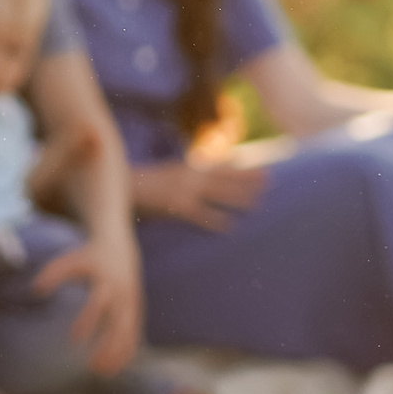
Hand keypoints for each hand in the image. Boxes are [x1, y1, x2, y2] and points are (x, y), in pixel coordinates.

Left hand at [34, 225, 141, 373]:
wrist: (120, 247)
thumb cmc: (89, 256)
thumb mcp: (70, 260)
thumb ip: (53, 273)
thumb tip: (34, 290)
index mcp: (106, 280)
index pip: (98, 302)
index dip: (88, 319)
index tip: (75, 339)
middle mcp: (122, 293)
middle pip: (119, 323)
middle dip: (108, 345)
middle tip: (93, 368)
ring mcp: (132, 303)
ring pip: (129, 332)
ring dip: (118, 353)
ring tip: (102, 374)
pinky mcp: (136, 310)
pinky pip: (135, 333)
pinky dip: (127, 351)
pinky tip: (115, 369)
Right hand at [134, 159, 267, 231]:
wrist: (123, 186)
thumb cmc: (144, 182)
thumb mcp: (168, 170)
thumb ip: (186, 172)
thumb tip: (200, 171)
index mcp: (188, 167)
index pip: (221, 166)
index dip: (242, 168)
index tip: (260, 168)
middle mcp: (190, 176)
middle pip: (226, 178)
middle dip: (248, 179)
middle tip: (269, 181)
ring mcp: (184, 190)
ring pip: (218, 195)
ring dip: (239, 198)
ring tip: (257, 204)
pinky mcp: (176, 207)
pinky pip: (200, 215)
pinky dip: (215, 220)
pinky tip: (229, 227)